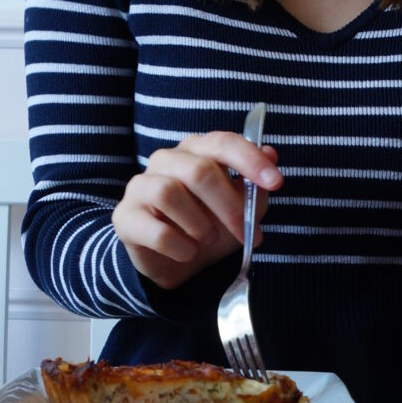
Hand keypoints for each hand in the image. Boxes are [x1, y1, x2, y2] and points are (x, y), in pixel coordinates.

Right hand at [112, 131, 280, 289]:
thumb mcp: (240, 208)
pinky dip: (179, 246)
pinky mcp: (125, 217)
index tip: (276, 182)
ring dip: (199, 224)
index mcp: (196, 151)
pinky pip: (155, 229)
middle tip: (245, 233)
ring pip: (169, 193)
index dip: (250, 160)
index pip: (222, 142)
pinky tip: (187, 252)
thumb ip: (254, 184)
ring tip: (208, 239)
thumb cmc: (210, 224)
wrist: (175, 260)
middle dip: (228, 206)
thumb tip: (270, 153)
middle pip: (198, 171)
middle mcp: (166, 161)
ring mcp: (141, 186)